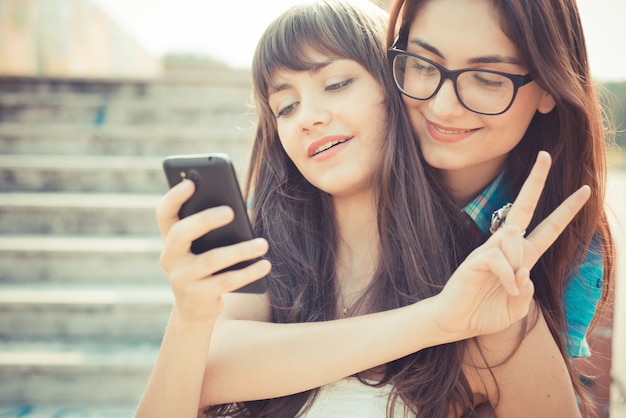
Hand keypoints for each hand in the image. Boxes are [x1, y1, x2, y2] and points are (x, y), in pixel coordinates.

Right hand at [156, 180, 270, 322]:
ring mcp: (181, 278)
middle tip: (231, 211)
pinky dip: (248, 272)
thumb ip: (211, 228)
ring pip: (211, 260)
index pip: (164, 213)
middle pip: (181, 233)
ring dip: (240, 250)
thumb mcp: (203, 247)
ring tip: (263, 244)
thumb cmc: (205, 267)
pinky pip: (226, 281)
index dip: (174, 197)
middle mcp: (170, 257)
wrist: (195, 309)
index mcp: (170, 238)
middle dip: (205, 220)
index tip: (191, 182)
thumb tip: (238, 209)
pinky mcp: (197, 296)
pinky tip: (265, 264)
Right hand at [435, 151, 589, 337]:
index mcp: (522, 258)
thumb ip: (528, 291)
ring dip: (517, 264)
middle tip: (544, 155)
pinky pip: (499, 258)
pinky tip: (506, 288)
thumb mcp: (518, 308)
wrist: (456, 322)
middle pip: (522, 206)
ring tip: (509, 288)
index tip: (585, 189)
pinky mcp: (475, 259)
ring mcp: (488, 251)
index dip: (567, 210)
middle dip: (535, 180)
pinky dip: (507, 276)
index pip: (548, 228)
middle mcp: (506, 248)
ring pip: (513, 237)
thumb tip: (524, 272)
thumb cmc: (485, 314)